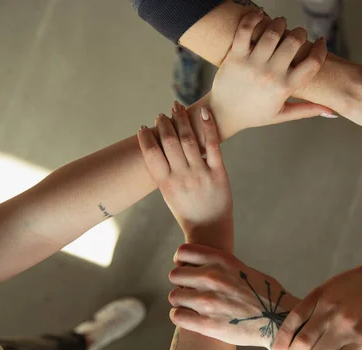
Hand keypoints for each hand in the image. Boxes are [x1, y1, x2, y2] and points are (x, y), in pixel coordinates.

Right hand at [137, 103, 231, 240]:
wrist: (209, 230)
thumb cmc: (188, 212)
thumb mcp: (169, 194)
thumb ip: (164, 173)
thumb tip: (156, 150)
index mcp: (165, 183)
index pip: (150, 154)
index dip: (145, 138)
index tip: (143, 127)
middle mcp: (181, 176)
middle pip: (169, 142)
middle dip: (163, 124)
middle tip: (161, 114)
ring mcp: (200, 174)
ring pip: (188, 139)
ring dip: (181, 119)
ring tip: (176, 107)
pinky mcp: (218, 172)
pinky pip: (212, 145)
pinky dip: (208, 126)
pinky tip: (204, 112)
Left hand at [168, 244, 298, 348]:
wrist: (279, 321)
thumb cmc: (266, 295)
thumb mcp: (245, 270)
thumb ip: (223, 266)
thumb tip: (205, 267)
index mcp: (222, 261)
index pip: (183, 252)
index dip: (182, 262)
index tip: (187, 269)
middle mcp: (212, 277)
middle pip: (174, 275)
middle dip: (181, 284)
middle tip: (190, 292)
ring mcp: (208, 301)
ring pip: (174, 296)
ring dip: (181, 302)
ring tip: (192, 307)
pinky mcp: (206, 323)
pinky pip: (177, 316)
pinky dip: (181, 317)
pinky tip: (190, 318)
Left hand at [210, 10, 334, 138]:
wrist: (223, 114)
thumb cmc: (254, 115)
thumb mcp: (282, 115)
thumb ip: (307, 110)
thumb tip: (332, 110)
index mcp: (285, 88)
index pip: (313, 64)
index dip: (322, 49)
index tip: (321, 42)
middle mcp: (270, 75)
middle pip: (294, 42)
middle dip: (300, 33)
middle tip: (298, 34)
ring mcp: (252, 64)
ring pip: (272, 33)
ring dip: (280, 23)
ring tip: (281, 24)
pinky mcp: (235, 56)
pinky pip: (245, 30)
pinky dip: (253, 17)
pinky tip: (260, 14)